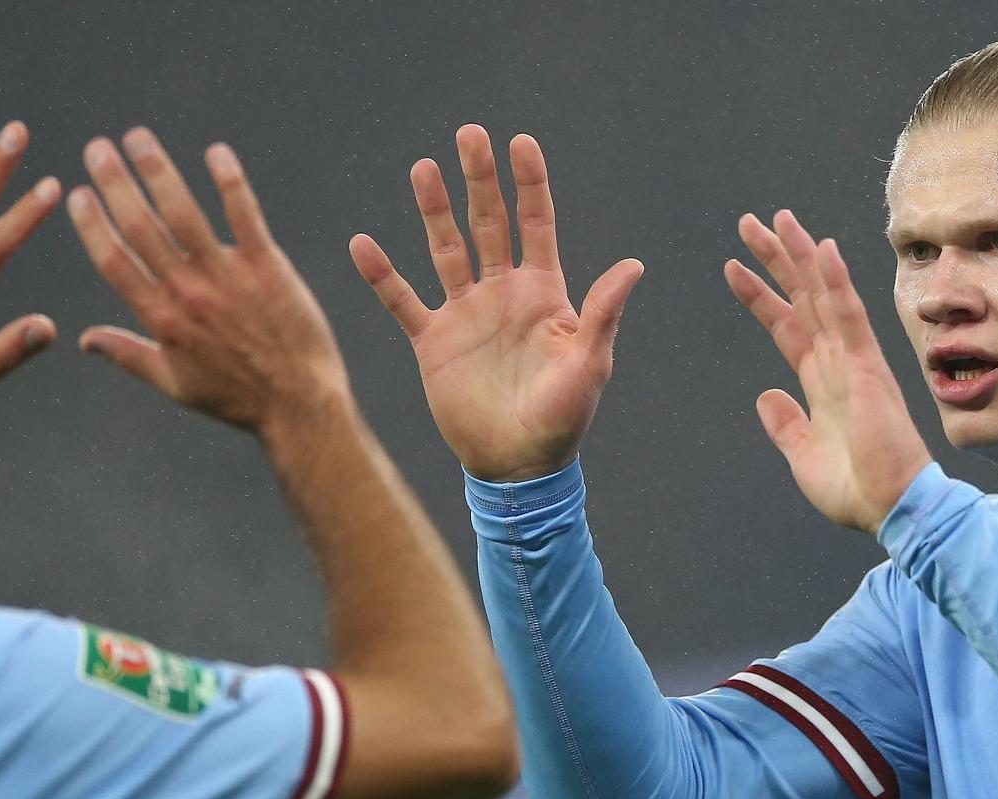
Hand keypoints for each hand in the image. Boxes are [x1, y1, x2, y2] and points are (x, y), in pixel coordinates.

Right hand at [66, 127, 349, 430]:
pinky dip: (229, 181)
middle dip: (115, 183)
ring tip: (138, 138)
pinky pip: (244, 216)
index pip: (114, 261)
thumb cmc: (236, 397)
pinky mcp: (267, 267)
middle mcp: (188, 293)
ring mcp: (227, 277)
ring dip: (158, 171)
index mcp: (161, 319)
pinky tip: (216, 152)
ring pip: (184, 213)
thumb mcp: (174, 383)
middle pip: (141, 227)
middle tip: (98, 147)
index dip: (92, 224)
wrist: (298, 403)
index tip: (77, 193)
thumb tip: (84, 339)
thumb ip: (127, 354)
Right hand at [349, 125, 643, 481]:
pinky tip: (363, 244)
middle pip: (489, 223)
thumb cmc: (564, 418)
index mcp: (544, 292)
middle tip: (470, 133)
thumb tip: (634, 264)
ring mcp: (466, 314)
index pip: (537, 223)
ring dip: (434, 210)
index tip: (521, 142)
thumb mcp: (589, 363)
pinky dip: (383, 275)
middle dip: (480, 179)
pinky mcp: (433, 342)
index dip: (530, 184)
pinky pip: (403, 301)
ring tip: (422, 168)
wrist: (518, 467)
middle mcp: (502, 294)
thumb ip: (603, 312)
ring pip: (446, 249)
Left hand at [726, 211, 932, 533]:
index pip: (786, 325)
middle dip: (775, 260)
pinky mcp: (867, 366)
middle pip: (801, 297)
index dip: (760, 296)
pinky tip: (823, 248)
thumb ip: (786, 424)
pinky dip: (836, 280)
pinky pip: (849, 314)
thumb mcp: (803, 455)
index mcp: (821, 381)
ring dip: (799, 255)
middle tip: (749, 222)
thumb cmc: (856, 489)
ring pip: (821, 294)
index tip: (735, 267)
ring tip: (776, 218)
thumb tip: (767, 396)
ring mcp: (852, 359)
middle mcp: (836, 361)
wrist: (891, 508)